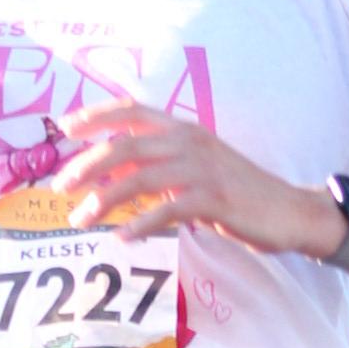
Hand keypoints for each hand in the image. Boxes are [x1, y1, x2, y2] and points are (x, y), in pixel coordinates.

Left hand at [54, 100, 329, 252]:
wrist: (288, 210)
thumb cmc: (236, 192)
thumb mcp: (192, 169)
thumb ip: (155, 164)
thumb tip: (108, 169)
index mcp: (183, 128)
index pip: (132, 110)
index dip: (95, 115)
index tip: (63, 128)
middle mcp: (189, 141)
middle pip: (126, 144)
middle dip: (87, 164)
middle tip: (60, 186)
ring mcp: (203, 169)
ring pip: (140, 177)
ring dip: (105, 199)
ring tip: (81, 218)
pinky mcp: (214, 199)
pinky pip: (169, 209)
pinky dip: (142, 223)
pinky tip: (123, 237)